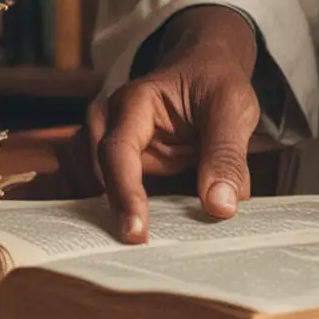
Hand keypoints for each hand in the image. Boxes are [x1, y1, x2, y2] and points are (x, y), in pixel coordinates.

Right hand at [55, 5, 259, 243]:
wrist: (205, 67)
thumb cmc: (216, 82)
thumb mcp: (232, 108)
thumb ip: (227, 155)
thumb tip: (220, 207)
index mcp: (135, 102)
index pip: (118, 152)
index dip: (125, 196)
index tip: (137, 234)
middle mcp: (109, 121)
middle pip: (95, 176)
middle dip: (112, 213)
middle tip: (142, 251)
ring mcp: (103, 142)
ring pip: (85, 188)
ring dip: (106, 214)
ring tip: (135, 242)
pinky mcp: (108, 163)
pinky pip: (95, 193)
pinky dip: (110, 211)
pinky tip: (131, 228)